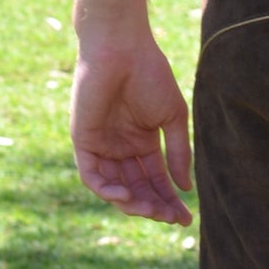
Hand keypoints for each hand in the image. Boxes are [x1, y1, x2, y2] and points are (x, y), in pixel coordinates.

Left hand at [70, 29, 193, 224]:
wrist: (123, 49)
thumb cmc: (151, 75)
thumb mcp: (173, 118)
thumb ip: (177, 153)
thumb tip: (185, 188)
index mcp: (143, 142)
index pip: (156, 180)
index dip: (169, 200)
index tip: (184, 219)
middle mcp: (121, 148)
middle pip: (137, 189)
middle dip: (154, 206)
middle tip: (170, 218)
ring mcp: (101, 146)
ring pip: (114, 188)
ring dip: (132, 203)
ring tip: (152, 211)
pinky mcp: (83, 141)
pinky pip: (92, 176)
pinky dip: (107, 190)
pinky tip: (127, 195)